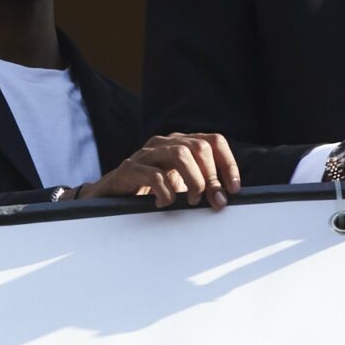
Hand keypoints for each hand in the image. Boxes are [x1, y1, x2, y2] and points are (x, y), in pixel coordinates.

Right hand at [79, 131, 239, 208]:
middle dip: (211, 177)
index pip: (213, 141)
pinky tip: (163, 203)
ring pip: (180, 154)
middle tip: (213, 201)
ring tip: (191, 202)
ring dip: (193, 181)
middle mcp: (164, 143)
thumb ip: (202, 186)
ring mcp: (146, 153)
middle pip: (199, 147)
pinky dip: (166, 192)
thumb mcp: (180, 185)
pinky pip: (155, 175)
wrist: (110, 195)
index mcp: (180, 143)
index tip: (234, 189)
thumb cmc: (149, 191)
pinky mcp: (129, 168)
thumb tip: (224, 198)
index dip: (228, 164)